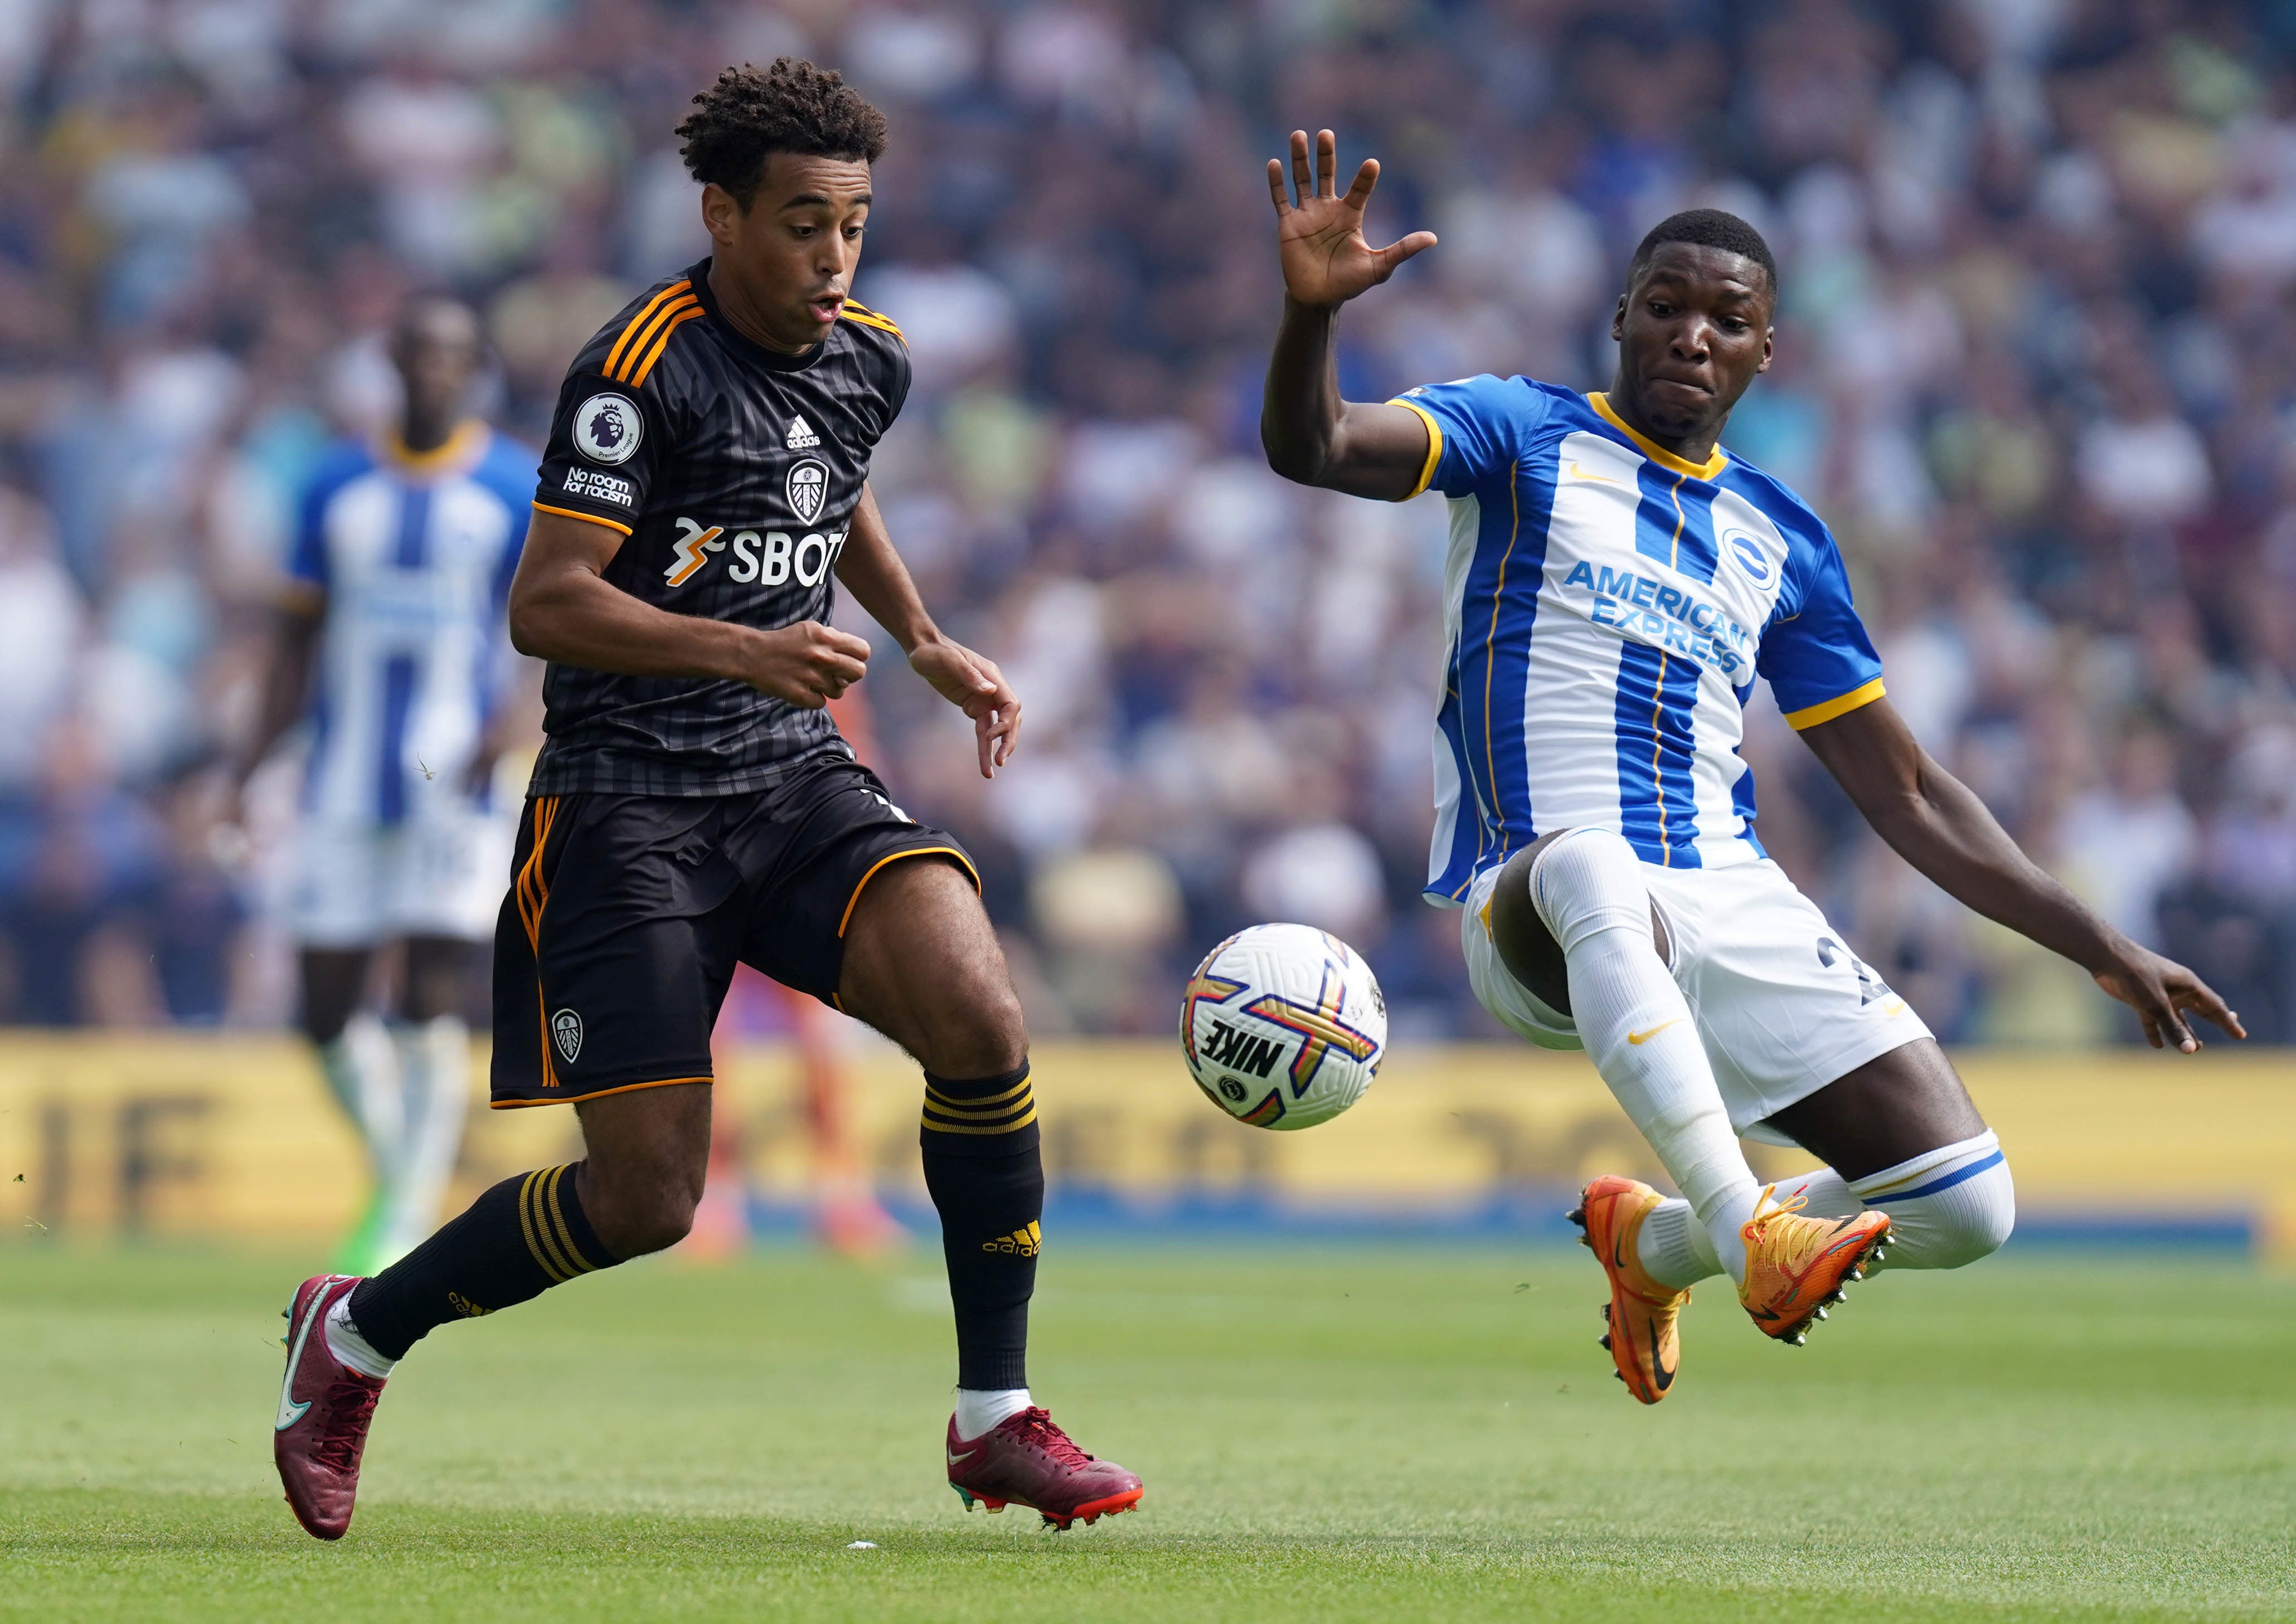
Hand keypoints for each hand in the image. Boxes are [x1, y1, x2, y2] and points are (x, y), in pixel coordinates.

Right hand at [744, 621, 869, 707]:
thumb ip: (834, 638)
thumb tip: (854, 652)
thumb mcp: (810, 629)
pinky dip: (814, 698)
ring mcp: (811, 677)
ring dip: (830, 688)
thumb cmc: (785, 641)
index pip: (863, 651)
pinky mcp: (800, 695)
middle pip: (859, 673)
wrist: (753, 654)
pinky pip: (821, 703)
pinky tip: (804, 688)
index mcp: (826, 638)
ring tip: (814, 680)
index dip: (858, 657)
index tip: (849, 659)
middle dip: (850, 675)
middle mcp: (822, 657)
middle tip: (837, 674)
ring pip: (840, 692)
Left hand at [909, 637, 1020, 778]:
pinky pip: (982, 731)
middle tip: (1001, 761)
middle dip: (1008, 741)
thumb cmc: (934, 652)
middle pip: (1010, 720)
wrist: (922, 650)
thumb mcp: (949, 660)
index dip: (1007, 723)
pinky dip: (984, 748)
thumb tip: (990, 691)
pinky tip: (984, 765)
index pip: (1011, 704)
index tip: (992, 736)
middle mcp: (992, 690)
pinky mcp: (972, 707)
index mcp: (992, 677)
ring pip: (997, 729)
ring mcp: (984, 700)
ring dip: (996, 749)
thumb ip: (969, 675)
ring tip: (991, 772)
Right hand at [1266, 128, 1435, 309]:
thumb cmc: (1349, 283)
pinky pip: (1281, 199)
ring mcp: (1307, 215)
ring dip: (1300, 159)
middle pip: (1326, 174)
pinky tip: (1274, 163)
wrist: (1319, 299)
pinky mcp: (1288, 225)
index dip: (1365, 177)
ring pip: (1302, 180)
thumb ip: (1402, 250)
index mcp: (1350, 215)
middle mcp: (1328, 209)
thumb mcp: (1379, 267)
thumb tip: (1433, 238)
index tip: (1372, 165)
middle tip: (1326, 134)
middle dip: (1325, 155)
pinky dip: (1277, 182)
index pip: (1360, 189)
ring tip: (1299, 135)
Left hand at [2091, 943, 2244, 1052]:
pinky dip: (2156, 1031)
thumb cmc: (2136, 976)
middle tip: (2233, 1032)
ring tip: (2195, 1049)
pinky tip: (2157, 1046)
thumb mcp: (2157, 1005)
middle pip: (2201, 1010)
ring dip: (2185, 1032)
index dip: (2228, 1022)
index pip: (2215, 1007)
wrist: (2108, 958)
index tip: (2240, 1035)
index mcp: (2188, 986)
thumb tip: (2191, 1051)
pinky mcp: (2141, 999)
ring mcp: (2160, 994)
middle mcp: (2177, 989)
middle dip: (2215, 1022)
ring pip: (2177, 1018)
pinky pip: (2153, 1019)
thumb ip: (2173, 1028)